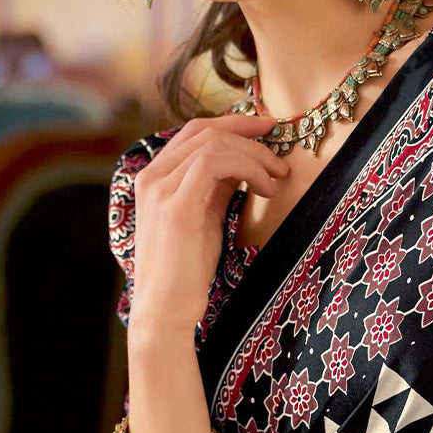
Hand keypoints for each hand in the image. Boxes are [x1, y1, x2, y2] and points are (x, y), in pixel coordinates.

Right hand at [128, 112, 288, 334]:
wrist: (166, 309)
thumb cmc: (186, 271)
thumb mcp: (205, 218)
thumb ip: (217, 188)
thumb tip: (242, 163)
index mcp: (154, 177)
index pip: (195, 131)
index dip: (234, 123)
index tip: (268, 129)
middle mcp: (151, 176)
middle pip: (205, 130)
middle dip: (249, 134)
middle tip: (281, 157)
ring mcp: (160, 188)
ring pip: (213, 143)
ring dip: (254, 156)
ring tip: (276, 180)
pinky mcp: (175, 205)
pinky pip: (214, 162)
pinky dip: (247, 168)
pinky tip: (264, 188)